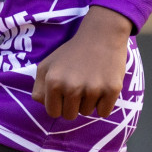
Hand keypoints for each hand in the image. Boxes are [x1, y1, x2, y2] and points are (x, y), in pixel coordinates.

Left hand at [31, 6, 131, 120]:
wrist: (101, 36)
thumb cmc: (71, 53)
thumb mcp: (46, 65)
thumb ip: (39, 88)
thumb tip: (43, 105)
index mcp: (53, 81)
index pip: (53, 112)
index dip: (59, 105)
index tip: (63, 94)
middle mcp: (71, 87)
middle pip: (70, 115)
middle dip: (73, 105)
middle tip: (79, 86)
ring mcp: (92, 88)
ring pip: (87, 113)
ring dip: (88, 101)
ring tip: (90, 81)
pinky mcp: (112, 89)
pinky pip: (104, 112)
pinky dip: (104, 103)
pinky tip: (102, 85)